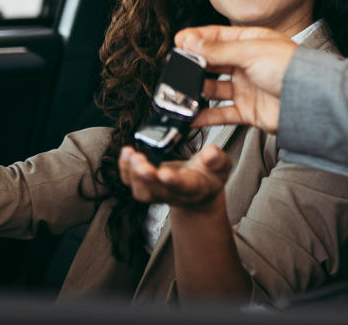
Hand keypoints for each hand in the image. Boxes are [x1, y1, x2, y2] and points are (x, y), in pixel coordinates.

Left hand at [118, 144, 232, 210]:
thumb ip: (218, 159)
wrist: (200, 191)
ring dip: (132, 174)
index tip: (164, 173)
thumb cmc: (210, 176)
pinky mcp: (147, 186)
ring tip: (131, 155)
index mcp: (194, 188)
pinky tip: (126, 154)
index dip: (172, 181)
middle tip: (139, 160)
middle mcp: (174, 194)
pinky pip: (131, 183)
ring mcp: (158, 192)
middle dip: (145, 176)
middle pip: (156, 191)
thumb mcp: (222, 166)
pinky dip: (125, 169)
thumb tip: (211, 152)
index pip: (182, 187)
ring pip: (141, 191)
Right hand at [174, 25, 298, 132]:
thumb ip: (218, 50)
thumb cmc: (291, 68)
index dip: (196, 39)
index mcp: (251, 41)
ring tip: (181, 94)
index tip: (178, 44)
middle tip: (175, 69)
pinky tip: (192, 116)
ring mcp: (247, 87)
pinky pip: (221, 113)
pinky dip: (205, 116)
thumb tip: (191, 43)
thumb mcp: (250, 51)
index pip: (217, 37)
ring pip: (214, 89)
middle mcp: (247, 63)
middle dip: (193, 66)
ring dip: (196, 91)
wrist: (309, 100)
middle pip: (212, 63)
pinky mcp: (248, 110)